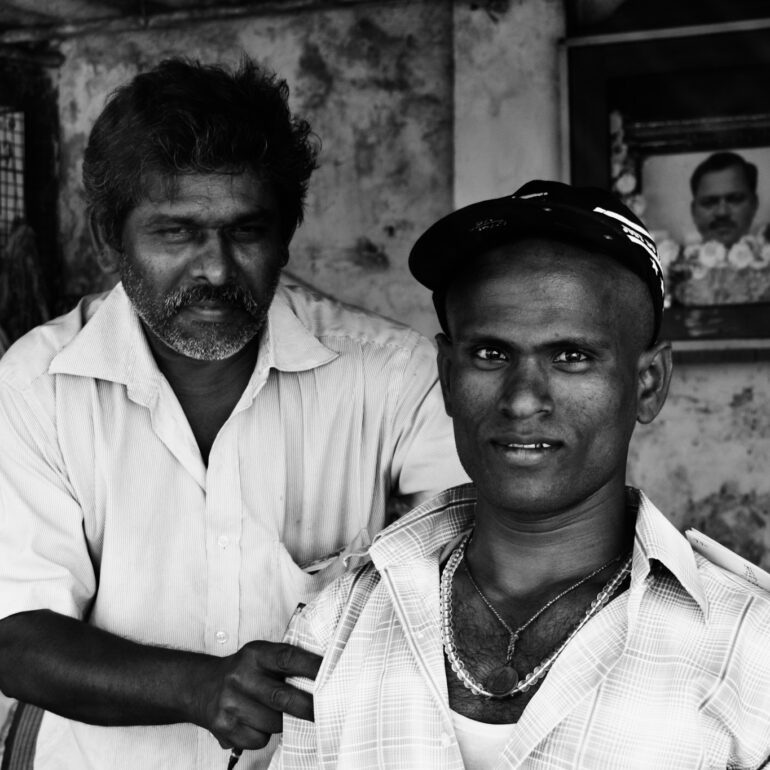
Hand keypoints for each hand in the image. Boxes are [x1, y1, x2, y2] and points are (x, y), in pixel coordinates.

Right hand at [192, 640, 321, 750]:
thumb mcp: (262, 655)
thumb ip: (287, 662)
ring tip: (274, 710)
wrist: (202, 687)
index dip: (313, 667)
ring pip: (274, 722)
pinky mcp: (224, 728)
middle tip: (327, 710)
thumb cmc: (244, 671)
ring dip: (283, 721)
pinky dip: (264, 735)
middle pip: (283, 697)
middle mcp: (240, 677)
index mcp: (255, 654)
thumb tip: (326, 672)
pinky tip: (255, 722)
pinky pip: (259, 739)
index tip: (333, 673)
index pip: (288, 658)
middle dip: (308, 707)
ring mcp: (230, 704)